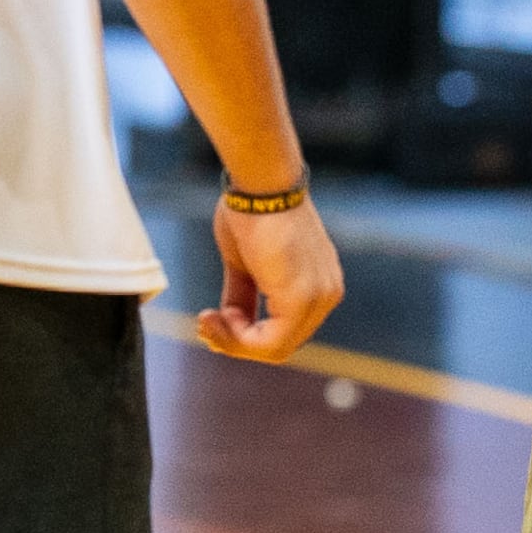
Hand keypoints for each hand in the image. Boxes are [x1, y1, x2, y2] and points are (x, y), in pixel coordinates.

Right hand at [197, 197, 344, 363]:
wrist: (260, 184)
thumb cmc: (251, 210)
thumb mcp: (245, 263)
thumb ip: (244, 295)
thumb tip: (229, 322)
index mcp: (319, 282)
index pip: (285, 327)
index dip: (245, 334)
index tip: (211, 317)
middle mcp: (327, 293)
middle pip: (280, 342)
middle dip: (237, 340)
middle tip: (204, 323)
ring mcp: (319, 298)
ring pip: (274, 348)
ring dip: (235, 341)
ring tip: (207, 319)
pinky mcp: (301, 301)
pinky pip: (271, 344)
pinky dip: (239, 340)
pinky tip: (216, 318)